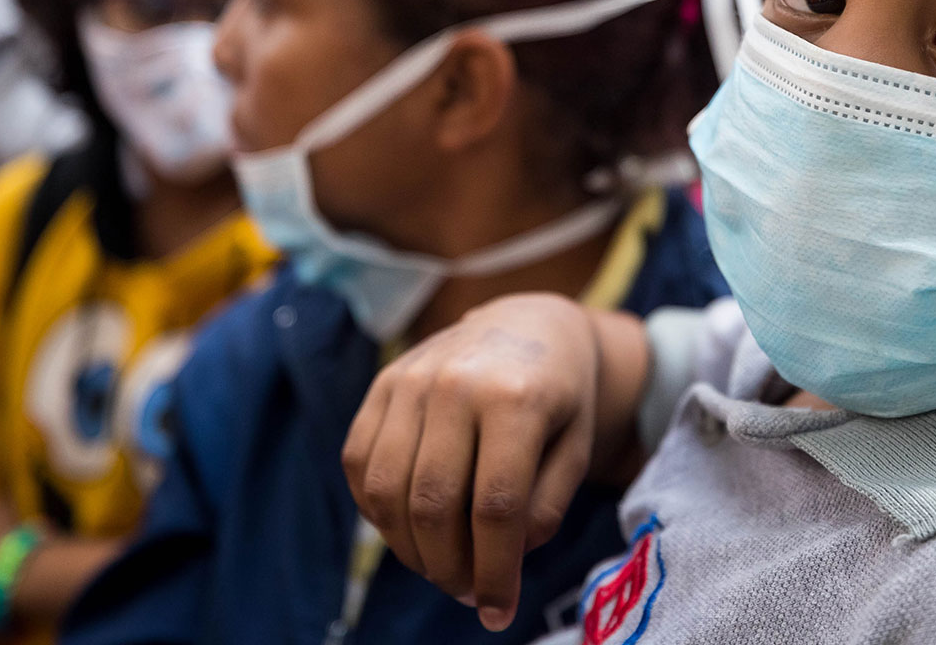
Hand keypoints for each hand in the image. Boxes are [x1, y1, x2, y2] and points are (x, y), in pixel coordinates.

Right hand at [342, 293, 644, 631]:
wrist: (529, 324)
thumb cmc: (560, 397)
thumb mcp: (576, 449)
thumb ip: (544, 509)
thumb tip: (502, 562)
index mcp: (516, 398)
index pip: (494, 507)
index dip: (493, 571)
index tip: (497, 611)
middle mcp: (455, 383)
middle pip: (433, 505)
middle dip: (447, 568)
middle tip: (468, 591)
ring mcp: (409, 380)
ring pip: (387, 491)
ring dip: (408, 549)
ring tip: (440, 566)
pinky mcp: (381, 384)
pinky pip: (359, 464)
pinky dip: (378, 512)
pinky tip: (409, 528)